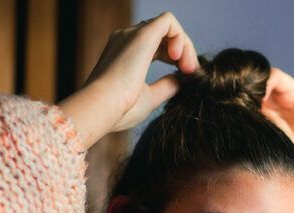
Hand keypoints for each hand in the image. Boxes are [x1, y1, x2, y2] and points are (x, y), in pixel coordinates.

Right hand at [58, 12, 198, 149]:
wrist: (102, 108)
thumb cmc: (120, 110)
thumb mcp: (149, 98)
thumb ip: (166, 86)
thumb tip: (182, 79)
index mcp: (124, 54)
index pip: (156, 46)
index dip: (175, 58)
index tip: (185, 77)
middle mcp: (126, 40)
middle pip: (163, 35)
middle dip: (183, 53)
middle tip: (190, 73)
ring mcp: (132, 35)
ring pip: (168, 27)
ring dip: (184, 46)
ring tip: (188, 68)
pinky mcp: (142, 34)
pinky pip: (168, 22)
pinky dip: (180, 37)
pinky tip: (179, 58)